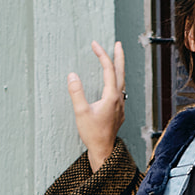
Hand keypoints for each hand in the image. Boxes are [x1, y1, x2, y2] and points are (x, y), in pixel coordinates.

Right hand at [67, 40, 125, 170]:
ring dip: (119, 68)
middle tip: (118, 44)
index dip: (102, 55)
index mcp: (111, 96)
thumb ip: (76, 93)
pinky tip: (113, 82)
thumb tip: (72, 75)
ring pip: (122, 81)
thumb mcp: (81, 112)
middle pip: (121, 73)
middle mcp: (119, 99)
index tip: (95, 44)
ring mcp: (120, 105)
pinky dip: (117, 80)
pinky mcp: (119, 111)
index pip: (108, 70)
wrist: (104, 150)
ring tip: (116, 59)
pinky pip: (120, 90)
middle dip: (119, 57)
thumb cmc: (92, 134)